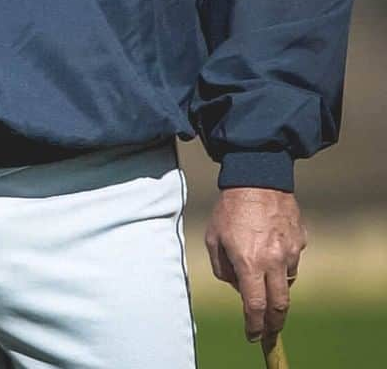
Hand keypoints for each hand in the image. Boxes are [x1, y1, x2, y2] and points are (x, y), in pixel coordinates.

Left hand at [205, 187, 305, 344]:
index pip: (255, 306)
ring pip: (286, 282)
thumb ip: (223, 268)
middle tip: (268, 331)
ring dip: (274, 284)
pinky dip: (281, 262)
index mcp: (249, 262)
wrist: (256, 177)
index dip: (254, 326)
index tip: (252, 336)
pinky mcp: (301, 241)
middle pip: (279, 305)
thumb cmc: (229, 208)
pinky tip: (269, 244)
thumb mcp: (213, 238)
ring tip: (259, 263)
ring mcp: (291, 252)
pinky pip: (292, 260)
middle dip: (274, 323)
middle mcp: (274, 261)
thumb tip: (238, 286)